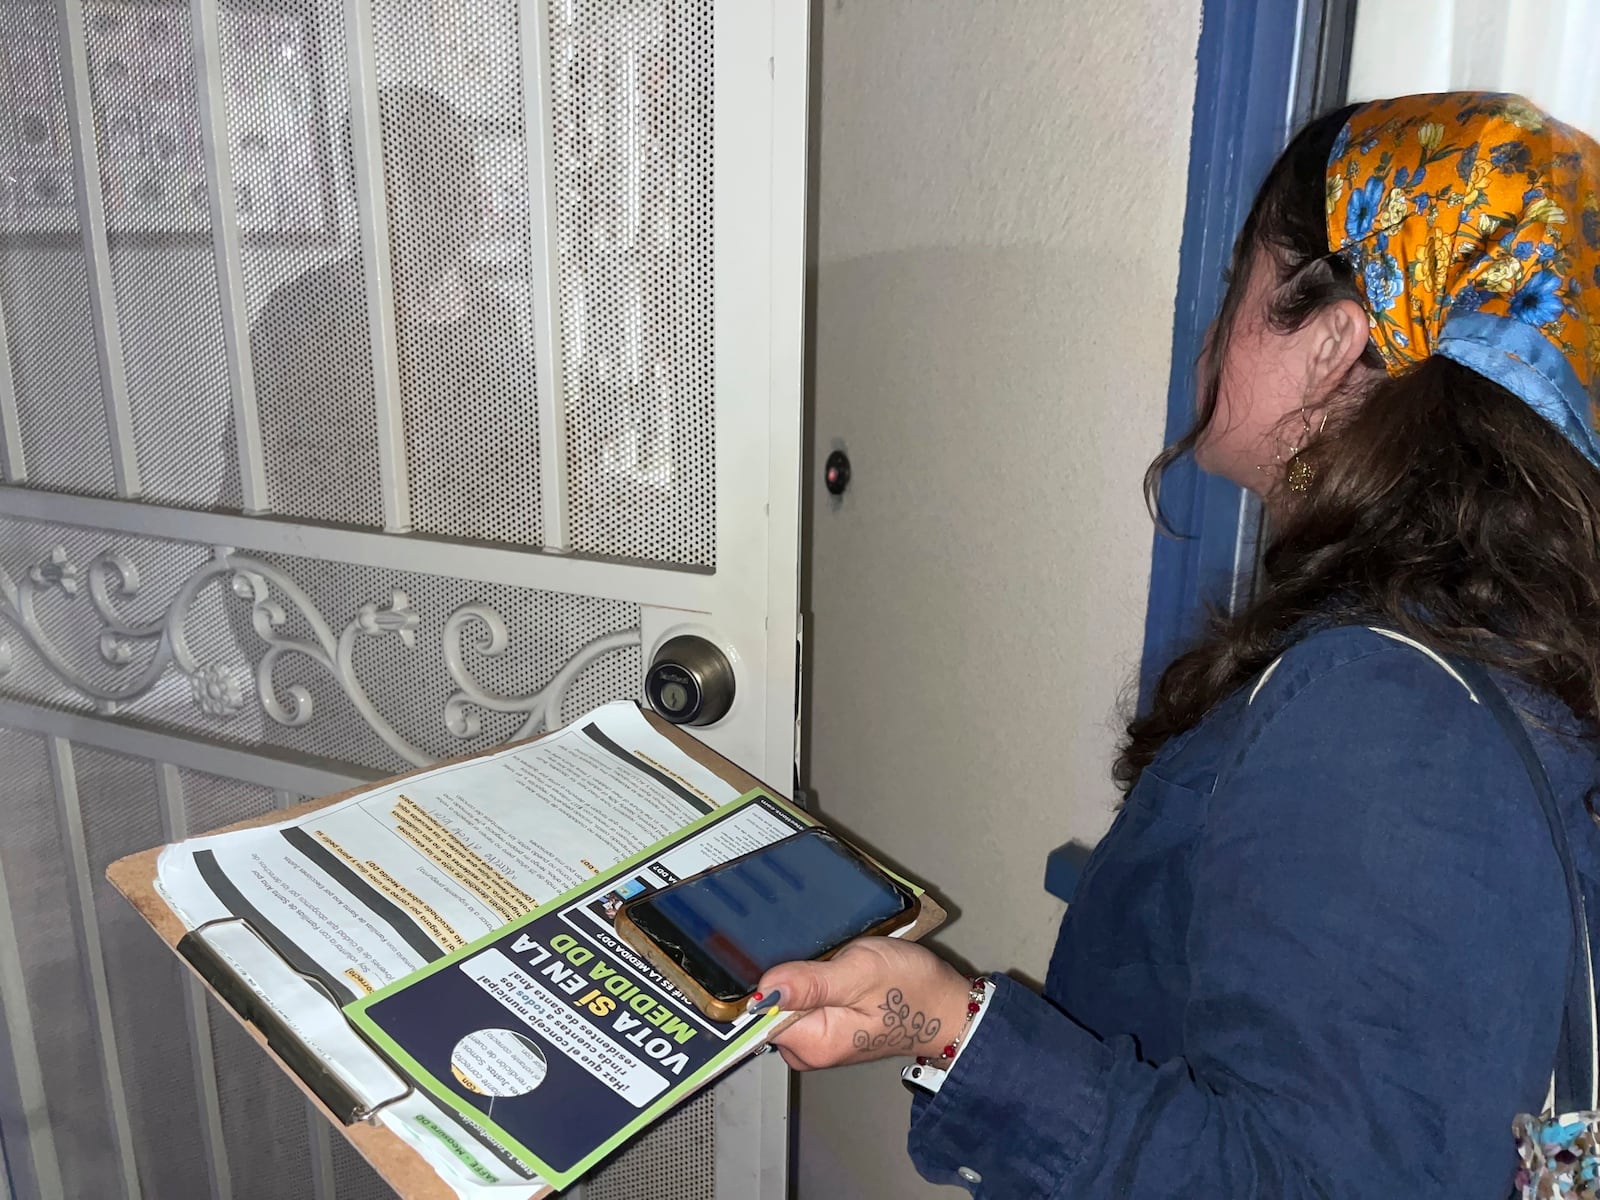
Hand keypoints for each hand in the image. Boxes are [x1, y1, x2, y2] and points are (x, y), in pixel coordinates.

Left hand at [757, 938, 972, 1071]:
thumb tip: (764, 990)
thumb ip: (811, 983)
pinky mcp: (824, 1028)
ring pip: (785, 1002)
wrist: (944, 1006)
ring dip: (801, 976)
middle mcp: (809, 1050)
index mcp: (814, 1043)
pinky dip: (811, 982)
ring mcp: (816, 1040)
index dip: (769, 981)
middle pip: (769, 1007)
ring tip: (830, 960)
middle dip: (787, 976)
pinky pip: (801, 1002)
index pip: (761, 1013)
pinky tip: (831, 969)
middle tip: (822, 956)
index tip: (786, 960)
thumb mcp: (861, 973)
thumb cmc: (911, 989)